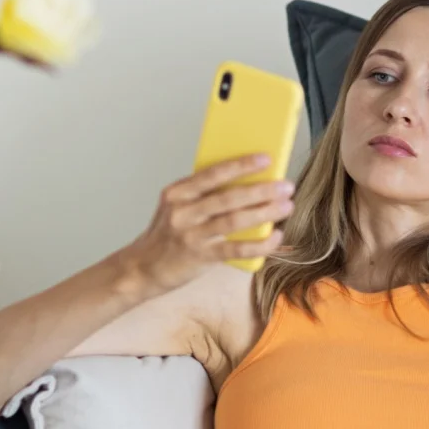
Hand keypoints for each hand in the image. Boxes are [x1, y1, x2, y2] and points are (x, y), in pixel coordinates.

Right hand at [121, 154, 293, 296]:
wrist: (141, 269)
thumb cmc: (167, 235)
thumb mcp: (177, 208)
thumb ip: (203, 196)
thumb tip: (248, 184)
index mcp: (177, 193)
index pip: (213, 173)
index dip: (241, 165)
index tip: (266, 159)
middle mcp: (182, 211)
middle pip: (228, 196)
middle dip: (261, 190)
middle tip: (285, 186)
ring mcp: (190, 235)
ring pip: (234, 220)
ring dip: (264, 212)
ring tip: (286, 206)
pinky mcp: (199, 257)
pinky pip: (235, 249)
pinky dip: (258, 243)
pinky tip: (273, 237)